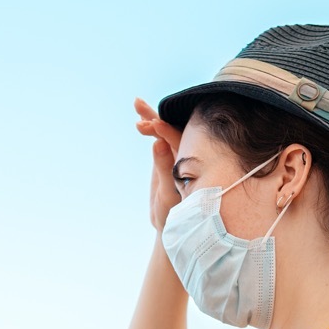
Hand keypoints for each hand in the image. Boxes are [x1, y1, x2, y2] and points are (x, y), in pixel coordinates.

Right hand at [134, 98, 182, 229]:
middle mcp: (186, 153)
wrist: (169, 224)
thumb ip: (164, 167)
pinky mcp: (166, 155)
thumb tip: (157, 142)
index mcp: (192, 161)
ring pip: (164, 131)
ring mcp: (175, 153)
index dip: (166, 130)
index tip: (153, 125)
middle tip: (139, 111)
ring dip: (151, 118)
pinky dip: (149, 127)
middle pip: (172, 129)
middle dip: (157, 119)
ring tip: (137, 104)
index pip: (178, 140)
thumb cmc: (173, 213)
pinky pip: (158, 137)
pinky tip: (139, 118)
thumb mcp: (167, 192)